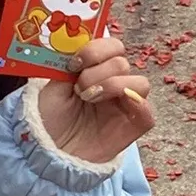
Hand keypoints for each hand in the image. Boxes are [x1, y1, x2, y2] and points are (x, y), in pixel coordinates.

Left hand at [38, 34, 153, 165]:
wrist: (48, 151)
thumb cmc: (48, 119)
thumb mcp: (51, 84)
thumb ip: (68, 63)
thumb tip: (78, 43)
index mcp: (96, 70)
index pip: (112, 47)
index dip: (96, 49)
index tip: (75, 63)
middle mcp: (113, 84)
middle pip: (122, 62)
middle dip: (98, 71)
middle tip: (78, 88)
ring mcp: (125, 105)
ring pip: (139, 82)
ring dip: (113, 85)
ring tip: (89, 99)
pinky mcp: (133, 126)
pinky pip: (147, 111)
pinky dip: (136, 104)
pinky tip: (115, 106)